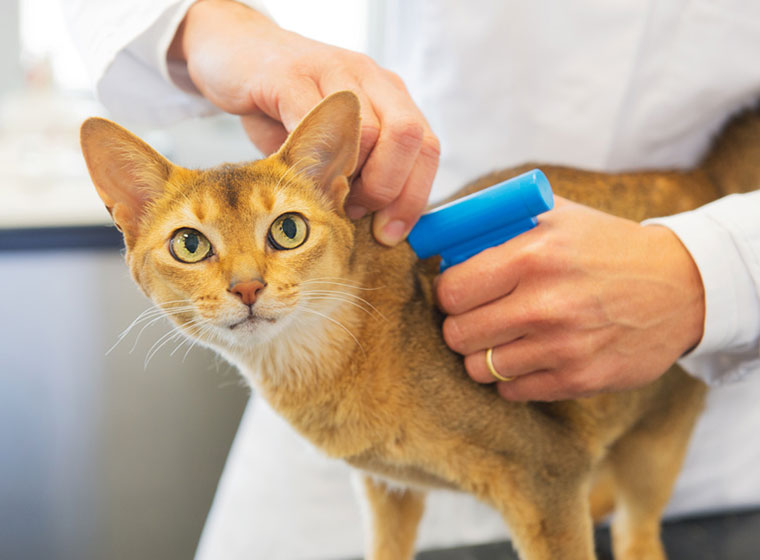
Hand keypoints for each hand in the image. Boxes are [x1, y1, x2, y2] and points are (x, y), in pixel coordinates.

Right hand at [169, 0, 439, 244]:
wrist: (234, 51)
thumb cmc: (285, 107)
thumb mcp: (331, 142)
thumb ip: (358, 174)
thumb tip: (377, 227)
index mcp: (390, 96)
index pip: (427, 148)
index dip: (413, 198)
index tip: (389, 233)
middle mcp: (370, 78)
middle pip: (408, 137)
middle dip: (386, 189)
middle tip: (354, 211)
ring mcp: (333, 71)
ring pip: (368, 132)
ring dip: (349, 179)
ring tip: (323, 193)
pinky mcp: (290, 76)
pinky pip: (315, 121)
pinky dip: (312, 159)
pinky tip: (297, 173)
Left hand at [435, 197, 705, 400]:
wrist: (681, 287)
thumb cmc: (606, 247)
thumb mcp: (557, 215)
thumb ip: (498, 222)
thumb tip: (441, 237)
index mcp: (534, 256)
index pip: (452, 290)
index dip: (449, 293)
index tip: (459, 293)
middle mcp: (546, 304)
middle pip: (458, 334)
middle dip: (460, 325)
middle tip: (476, 318)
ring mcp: (563, 347)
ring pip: (479, 368)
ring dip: (483, 355)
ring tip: (501, 338)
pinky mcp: (580, 380)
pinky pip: (512, 391)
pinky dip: (512, 377)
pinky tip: (529, 356)